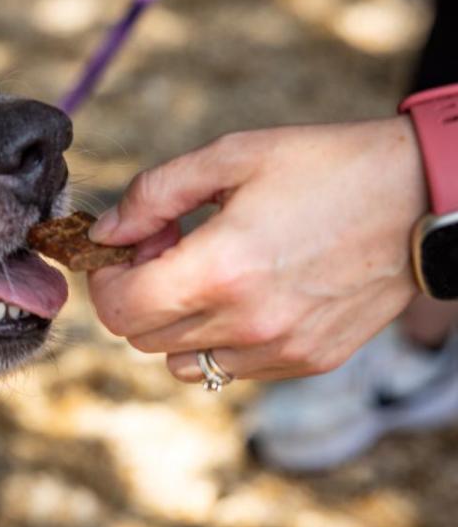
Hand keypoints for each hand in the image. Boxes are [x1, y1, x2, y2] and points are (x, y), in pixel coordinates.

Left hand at [86, 117, 427, 381]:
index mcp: (219, 270)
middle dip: (139, 293)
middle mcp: (245, 322)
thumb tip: (104, 232)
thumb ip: (154, 195)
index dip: (108, 277)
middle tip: (170, 249)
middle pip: (142, 337)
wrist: (422, 198)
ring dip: (175, 322)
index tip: (130, 246)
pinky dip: (219, 339)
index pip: (118, 309)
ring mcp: (278, 349)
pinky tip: (245, 293)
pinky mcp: (307, 361)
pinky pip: (230, 369)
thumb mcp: (231, 157)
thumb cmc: (326, 167)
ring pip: (180, 361)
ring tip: (208, 274)